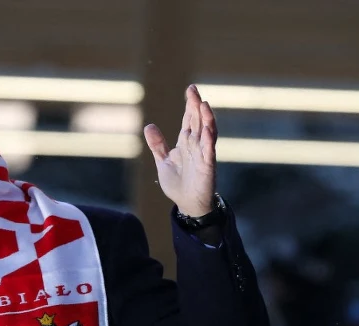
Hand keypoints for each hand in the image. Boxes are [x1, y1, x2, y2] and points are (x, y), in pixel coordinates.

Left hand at [143, 85, 217, 216]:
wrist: (187, 204)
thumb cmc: (177, 183)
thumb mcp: (163, 161)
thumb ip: (157, 145)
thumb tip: (148, 126)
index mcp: (186, 143)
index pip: (189, 120)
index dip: (190, 105)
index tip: (190, 89)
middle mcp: (196, 146)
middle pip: (198, 121)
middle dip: (196, 106)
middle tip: (193, 90)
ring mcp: (203, 155)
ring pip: (207, 133)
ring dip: (206, 119)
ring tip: (203, 105)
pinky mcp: (207, 167)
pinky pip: (209, 151)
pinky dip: (208, 140)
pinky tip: (207, 129)